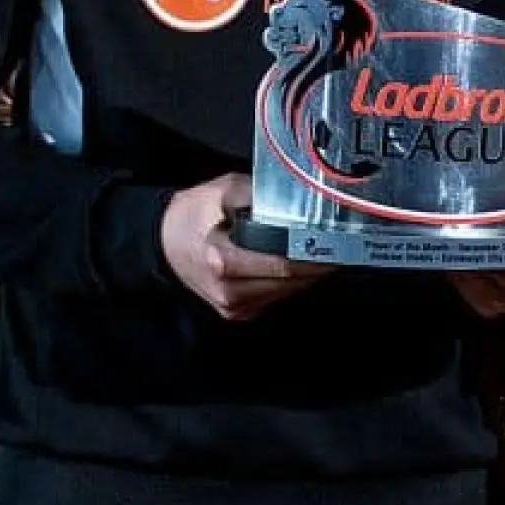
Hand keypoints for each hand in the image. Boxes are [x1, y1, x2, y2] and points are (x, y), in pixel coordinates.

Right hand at [161, 174, 333, 320]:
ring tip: (323, 253)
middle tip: (341, 246)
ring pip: (286, 293)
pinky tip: (297, 264)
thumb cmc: (191, 216)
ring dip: (307, 275)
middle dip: (317, 265)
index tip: (338, 245)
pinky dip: (290, 282)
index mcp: (223, 262)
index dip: (314, 257)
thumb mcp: (222, 191)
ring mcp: (233, 307)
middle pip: (290, 283)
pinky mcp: (238, 312)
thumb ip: (258, 195)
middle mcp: (230, 291)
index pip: (282, 266)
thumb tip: (295, 198)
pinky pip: (275, 297)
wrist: (163, 243)